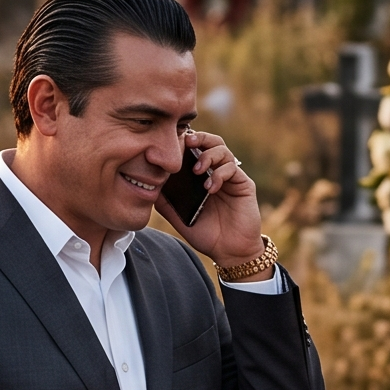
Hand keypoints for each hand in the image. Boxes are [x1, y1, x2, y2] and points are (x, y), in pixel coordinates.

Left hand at [163, 129, 263, 269]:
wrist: (230, 252)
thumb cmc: (206, 234)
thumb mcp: (179, 217)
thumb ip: (165, 202)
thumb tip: (146, 186)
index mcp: (202, 176)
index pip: (195, 149)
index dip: (185, 142)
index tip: (171, 143)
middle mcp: (217, 172)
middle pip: (211, 142)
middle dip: (199, 137)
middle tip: (186, 142)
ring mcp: (231, 177)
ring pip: (223, 150)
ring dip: (208, 155)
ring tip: (197, 170)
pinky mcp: (243, 184)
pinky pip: (232, 168)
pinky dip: (220, 174)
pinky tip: (210, 188)